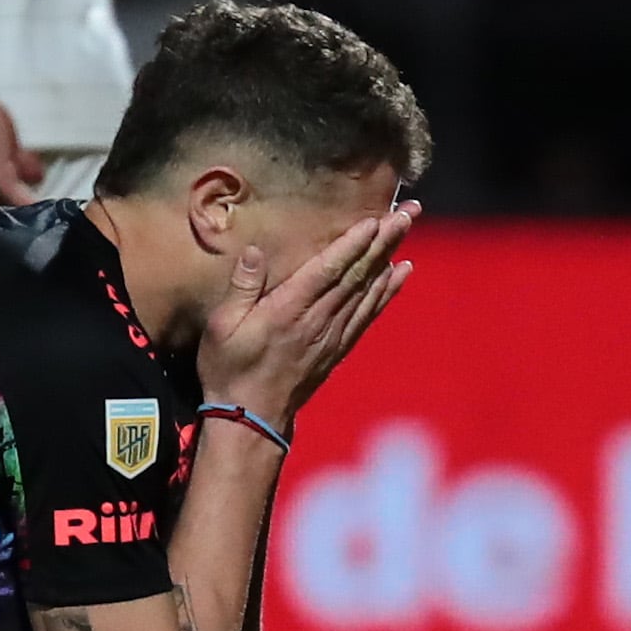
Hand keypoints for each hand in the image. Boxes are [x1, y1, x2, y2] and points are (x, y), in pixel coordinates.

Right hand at [197, 205, 419, 426]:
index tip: (376, 220)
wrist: (251, 418)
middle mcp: (318, 320)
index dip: (353, 244)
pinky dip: (388, 291)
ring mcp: (333, 334)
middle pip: (358, 274)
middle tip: (408, 211)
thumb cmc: (230, 369)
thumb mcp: (221, 327)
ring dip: (391, 256)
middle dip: (384, 240)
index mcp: (289, 310)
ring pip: (369, 289)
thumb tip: (254, 250)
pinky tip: (401, 272)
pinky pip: (369, 313)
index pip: (328, 270)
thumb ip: (241, 287)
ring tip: (409, 227)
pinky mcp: (339, 347)